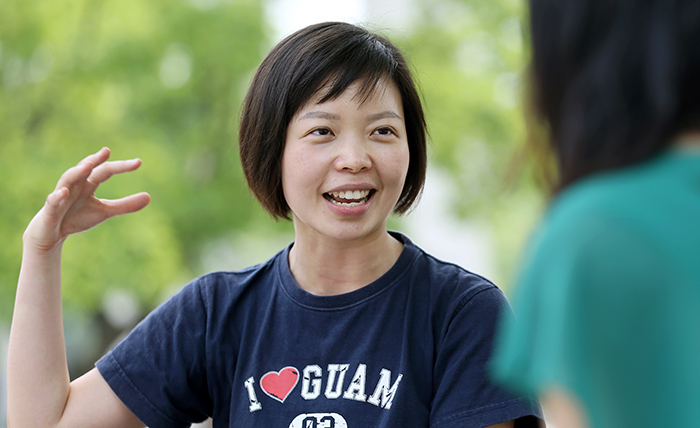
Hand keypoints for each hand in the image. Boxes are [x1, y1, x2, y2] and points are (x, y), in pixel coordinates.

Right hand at [24, 147, 150, 252]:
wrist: (52, 233)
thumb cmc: (77, 217)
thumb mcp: (105, 211)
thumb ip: (125, 205)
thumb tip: (149, 196)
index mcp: (88, 183)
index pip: (106, 171)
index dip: (121, 167)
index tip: (138, 162)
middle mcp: (75, 184)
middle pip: (86, 169)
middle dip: (95, 160)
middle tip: (106, 151)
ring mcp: (61, 194)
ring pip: (67, 179)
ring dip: (76, 172)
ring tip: (87, 165)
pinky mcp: (50, 209)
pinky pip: (53, 200)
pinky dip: (58, 195)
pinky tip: (64, 192)